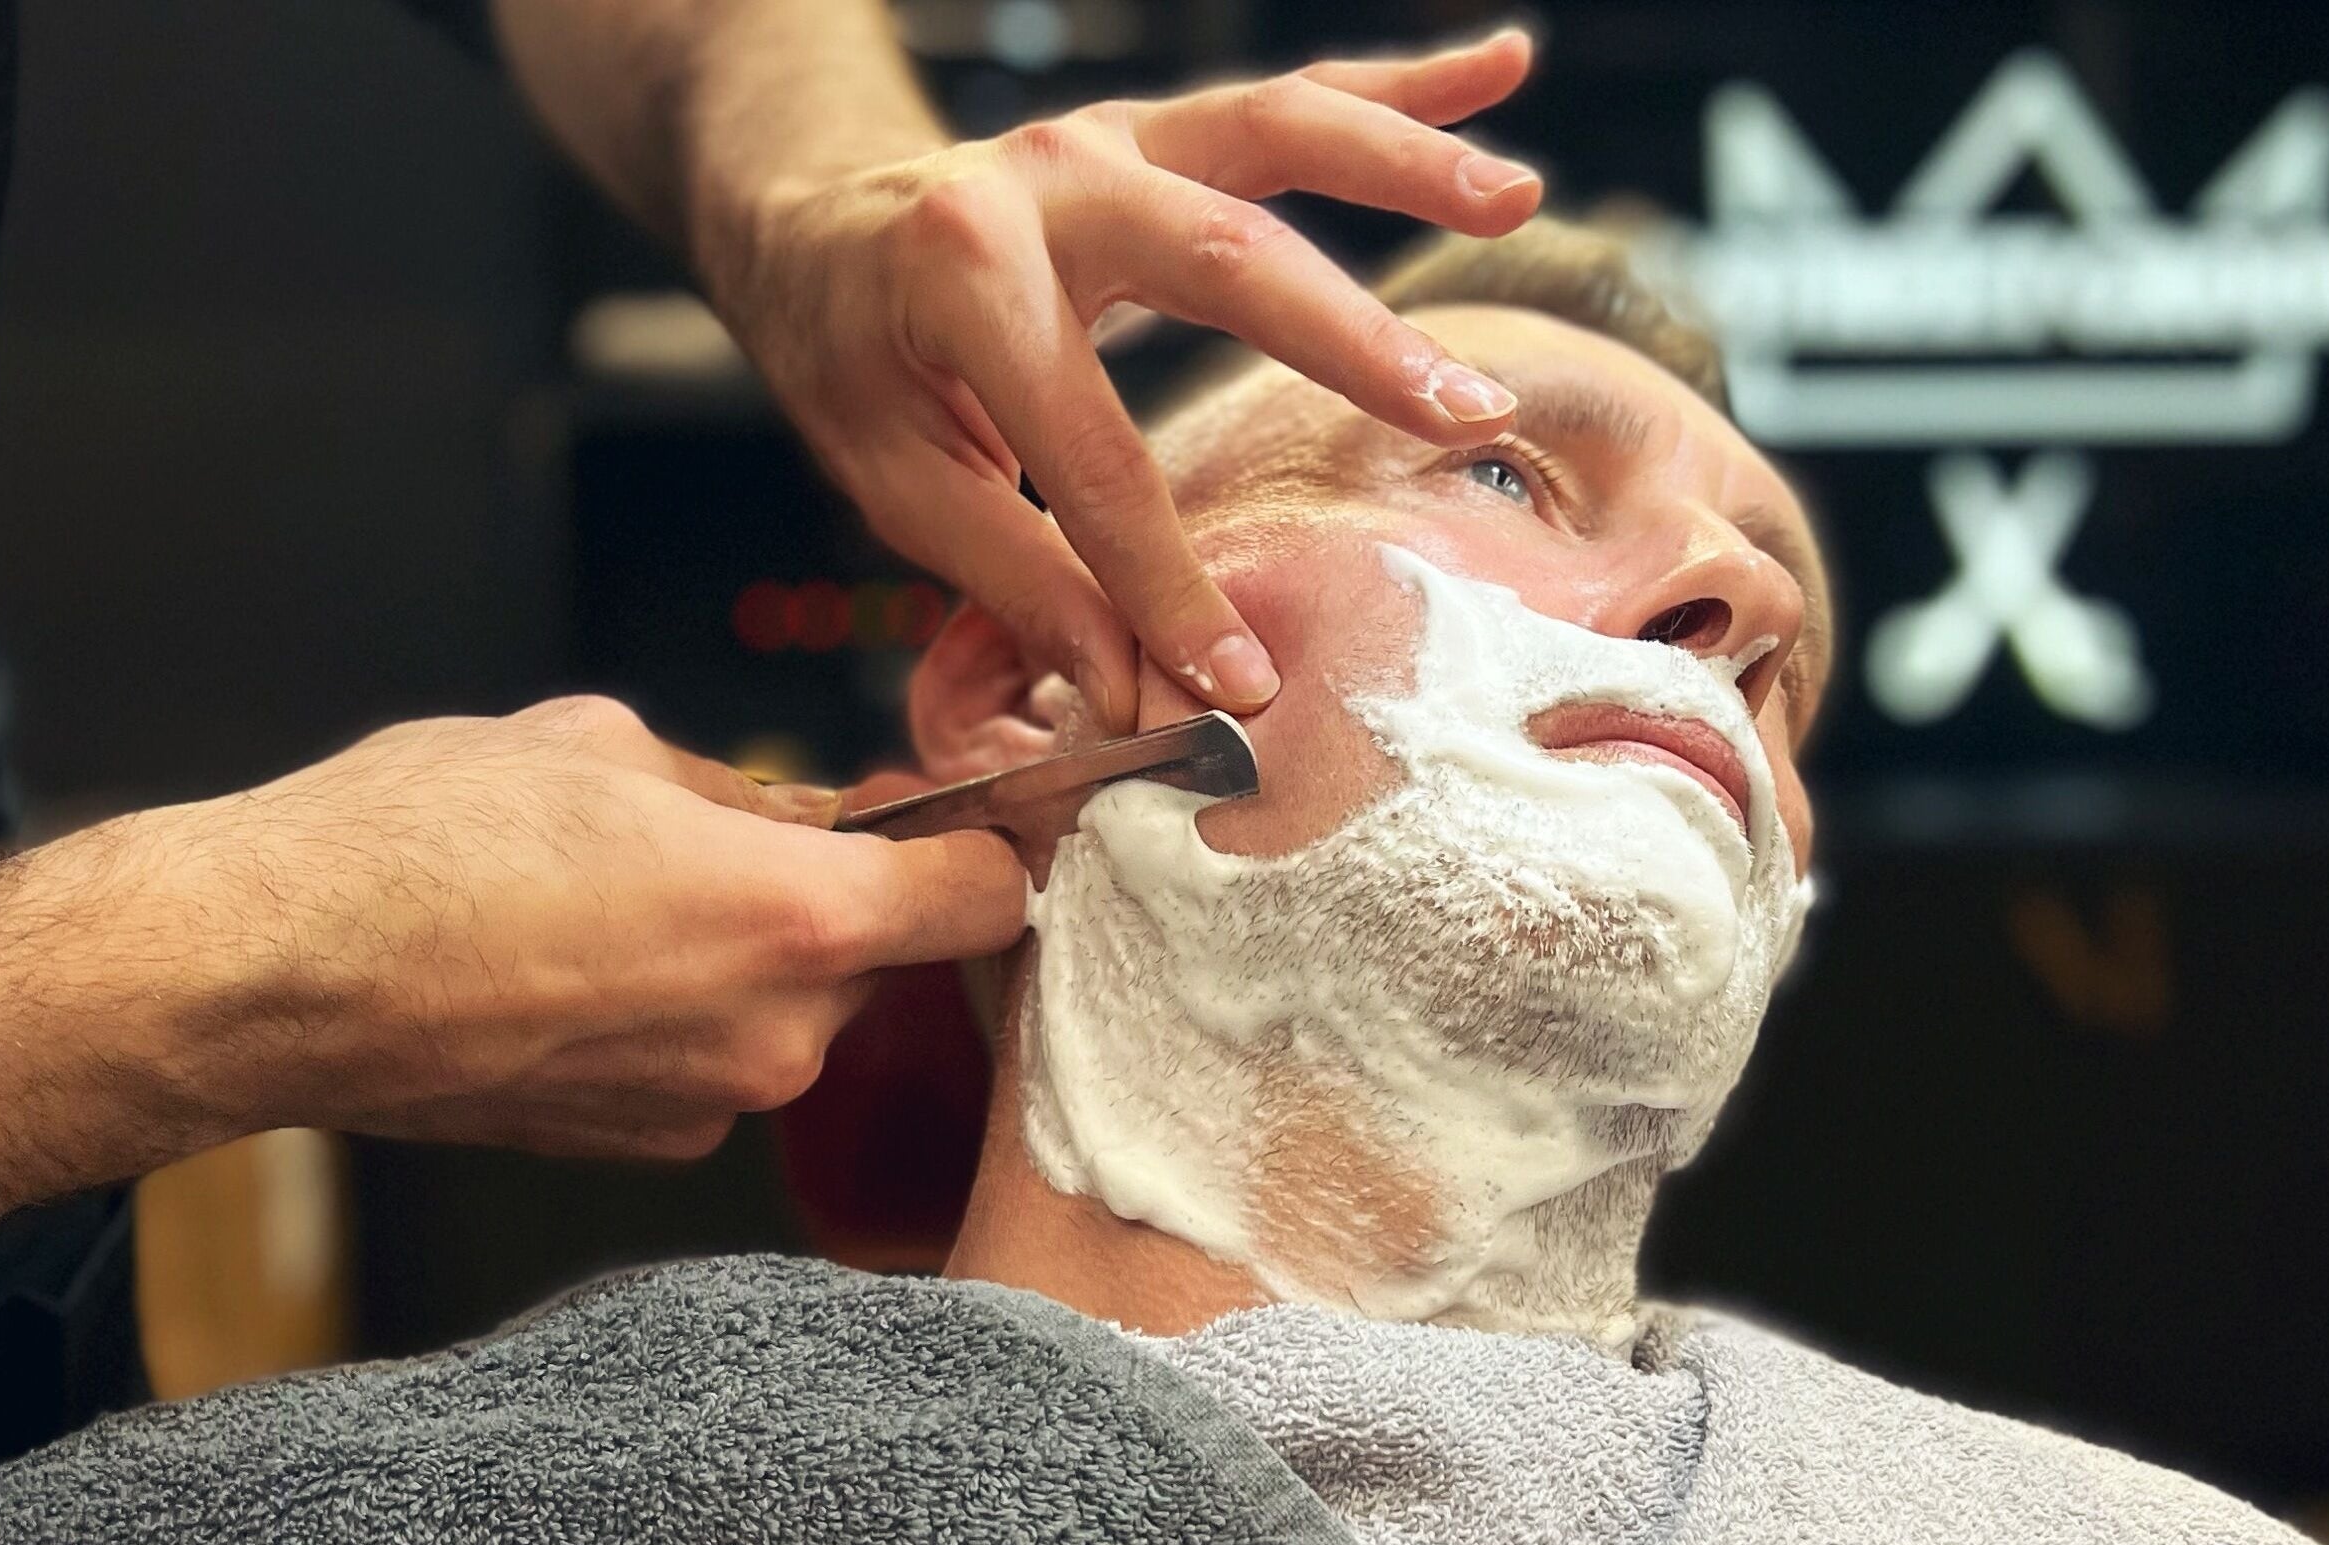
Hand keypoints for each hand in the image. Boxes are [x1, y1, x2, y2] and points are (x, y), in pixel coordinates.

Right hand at [158, 696, 1026, 1158]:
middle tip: (748, 841)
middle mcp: (778, 1034)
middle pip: (885, 958)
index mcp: (798, 916)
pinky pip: (713, 1063)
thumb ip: (738, 790)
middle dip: (840, 900)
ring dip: (751, 960)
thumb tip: (797, 812)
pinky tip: (583, 968)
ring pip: (793, 1012)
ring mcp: (711, 1104)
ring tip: (627, 901)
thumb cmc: (418, 843)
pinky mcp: (642, 1146)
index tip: (964, 822)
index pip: (989, 897)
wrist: (270, 973)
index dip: (984, 846)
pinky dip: (682, 1018)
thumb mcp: (603, 745)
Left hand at [689, 31, 1544, 729]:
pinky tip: (1506, 66)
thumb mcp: (895, 481)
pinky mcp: (1161, 126)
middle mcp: (1046, 181)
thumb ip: (1015, 577)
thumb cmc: (854, 357)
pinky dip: (1406, 77)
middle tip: (1468, 416)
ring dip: (1407, 161)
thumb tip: (1132, 694)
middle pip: (1221, 257)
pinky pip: (1294, 95)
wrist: (811, 220)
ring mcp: (1113, 136)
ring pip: (1277, 130)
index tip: (1236, 680)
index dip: (1161, 577)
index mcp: (961, 278)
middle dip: (1352, 341)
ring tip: (1517, 201)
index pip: (1087, 451)